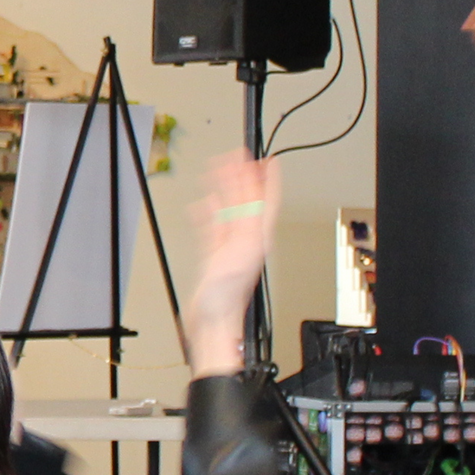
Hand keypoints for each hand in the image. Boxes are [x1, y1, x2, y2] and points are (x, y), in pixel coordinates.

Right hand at [187, 155, 277, 377]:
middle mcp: (247, 239)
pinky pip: (213, 226)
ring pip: (229, 209)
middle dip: (243, 177)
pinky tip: (204, 203)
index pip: (267, 202)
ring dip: (225, 189)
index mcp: (257, 238)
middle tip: (237, 155)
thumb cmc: (225, 297)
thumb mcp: (239, 256)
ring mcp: (231, 246)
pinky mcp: (215, 254)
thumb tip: (251, 202)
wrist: (211, 319)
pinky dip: (209, 212)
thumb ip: (245, 228)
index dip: (270, 180)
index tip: (270, 160)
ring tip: (217, 171)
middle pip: (247, 200)